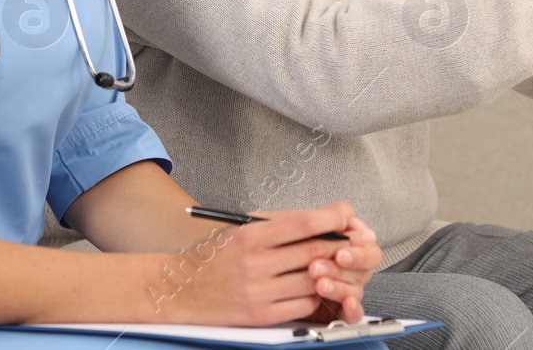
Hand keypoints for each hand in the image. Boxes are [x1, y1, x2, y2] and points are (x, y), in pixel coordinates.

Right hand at [160, 204, 369, 325]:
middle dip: (339, 247)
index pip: (302, 224)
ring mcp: (259, 292)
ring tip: (335, 266)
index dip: (331, 219)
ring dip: (329, 274)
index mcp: (250, 236)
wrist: (179, 290)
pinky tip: (314, 288)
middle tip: (353, 242)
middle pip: (313, 253)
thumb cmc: (213, 258)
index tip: (345, 217)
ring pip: (313, 281)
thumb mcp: (240, 231)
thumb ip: (277, 225)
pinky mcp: (261, 316)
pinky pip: (302, 305)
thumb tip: (319, 219)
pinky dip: (314, 296)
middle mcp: (255, 263)